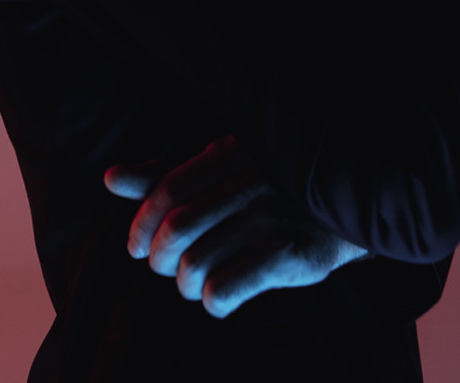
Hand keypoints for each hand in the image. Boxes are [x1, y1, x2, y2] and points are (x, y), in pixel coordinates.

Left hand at [103, 134, 368, 318]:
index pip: (167, 191)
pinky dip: (212, 302)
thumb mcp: (222, 167)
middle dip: (159, 258)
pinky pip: (228, 288)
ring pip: (197, 264)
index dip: (141, 224)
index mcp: (227, 157)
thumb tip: (111, 180)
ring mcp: (266, 220)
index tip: (135, 247)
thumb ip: (166, 174)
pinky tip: (218, 299)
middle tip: (165, 268)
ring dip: (185, 284)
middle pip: (176, 230)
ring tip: (194, 285)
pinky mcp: (286, 254)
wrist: (348, 201)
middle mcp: (245, 185)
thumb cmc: (270, 185)